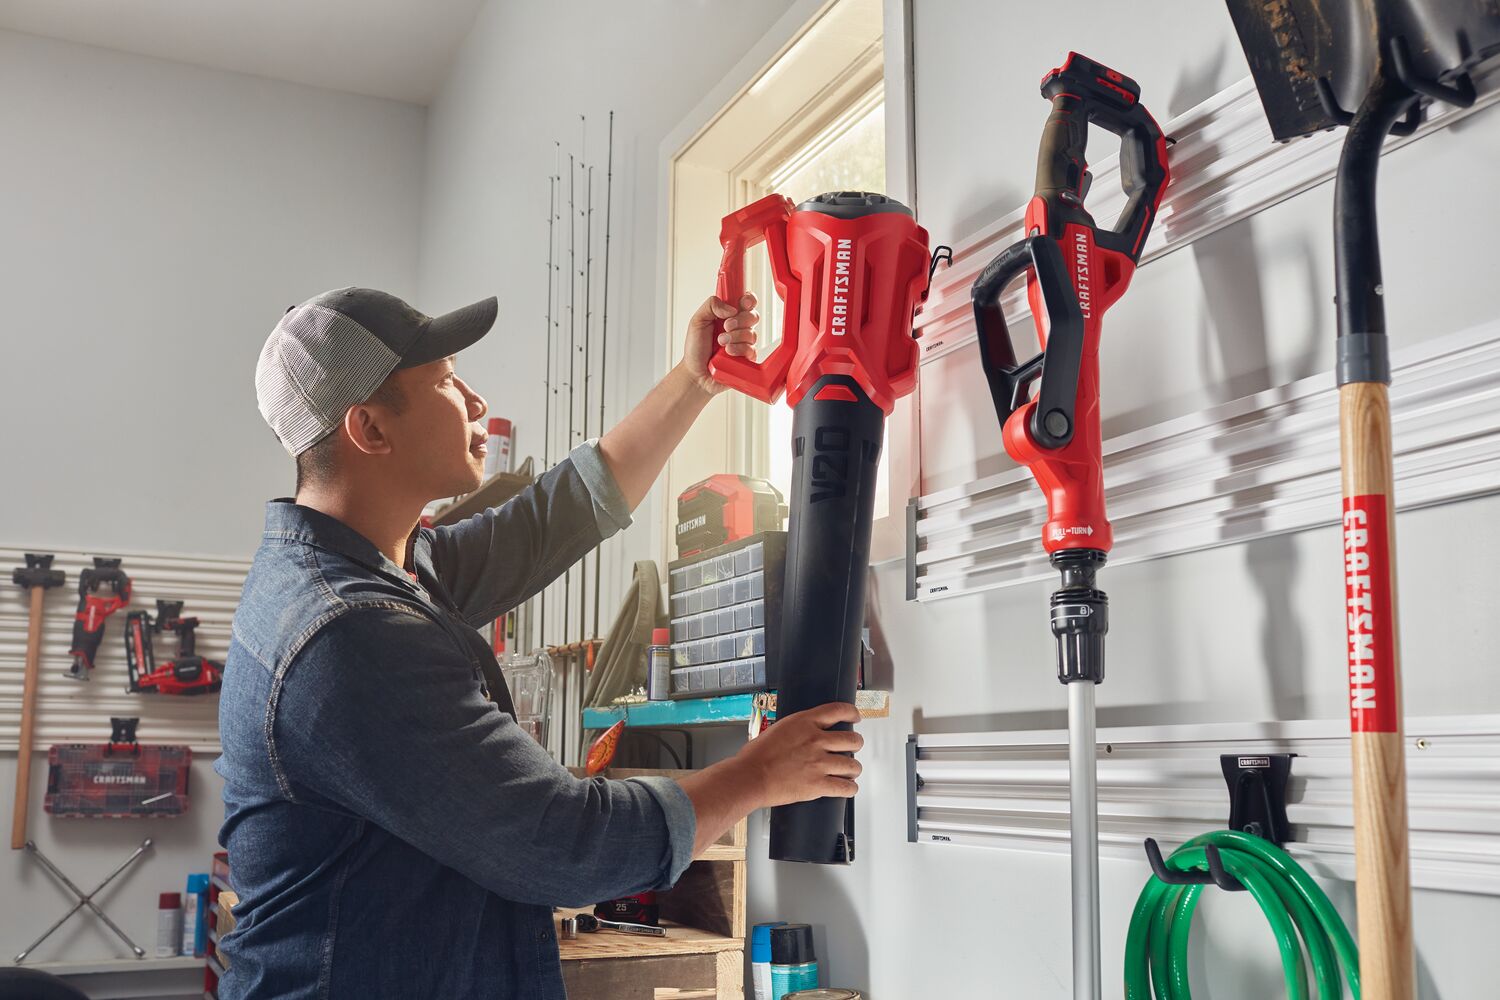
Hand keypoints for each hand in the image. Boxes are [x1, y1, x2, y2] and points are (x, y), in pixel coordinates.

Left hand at [679, 293, 758, 395]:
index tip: (743, 303)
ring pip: (752, 333)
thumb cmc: (695, 349)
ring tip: (721, 343)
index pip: (746, 302)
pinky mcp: (747, 359)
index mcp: (729, 316)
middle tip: (725, 327)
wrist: (695, 373)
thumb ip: (711, 305)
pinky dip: (739, 349)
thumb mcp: (697, 321)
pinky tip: (728, 353)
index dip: (749, 300)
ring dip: (735, 337)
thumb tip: (731, 307)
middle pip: (753, 316)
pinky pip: (752, 350)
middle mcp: (739, 328)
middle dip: (740, 320)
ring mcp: (744, 344)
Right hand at [732, 702, 862, 807]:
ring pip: (852, 764)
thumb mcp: (778, 729)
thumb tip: (804, 733)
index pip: (839, 710)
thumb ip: (797, 729)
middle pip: (852, 739)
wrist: (750, 777)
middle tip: (852, 748)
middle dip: (855, 744)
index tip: (855, 717)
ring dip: (853, 769)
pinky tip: (848, 787)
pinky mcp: (818, 785)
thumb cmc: (755, 756)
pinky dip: (850, 788)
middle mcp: (816, 740)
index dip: (852, 713)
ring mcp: (819, 763)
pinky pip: (846, 787)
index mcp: (805, 722)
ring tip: (849, 771)